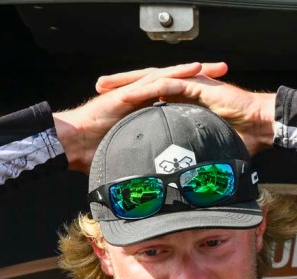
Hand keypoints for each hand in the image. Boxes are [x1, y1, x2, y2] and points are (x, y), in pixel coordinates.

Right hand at [53, 63, 230, 173]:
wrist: (71, 145)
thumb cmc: (91, 155)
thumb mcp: (126, 161)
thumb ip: (140, 169)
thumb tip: (151, 192)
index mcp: (142, 112)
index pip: (173, 101)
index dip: (195, 98)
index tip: (218, 99)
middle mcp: (140, 99)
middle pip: (176, 84)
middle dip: (202, 79)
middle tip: (225, 73)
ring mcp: (134, 93)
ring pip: (170, 77)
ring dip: (194, 71)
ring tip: (218, 69)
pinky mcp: (127, 93)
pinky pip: (155, 80)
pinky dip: (176, 74)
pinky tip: (194, 70)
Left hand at [94, 64, 276, 155]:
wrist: (261, 127)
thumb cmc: (238, 141)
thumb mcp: (203, 153)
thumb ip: (189, 164)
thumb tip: (177, 190)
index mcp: (181, 105)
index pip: (149, 100)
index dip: (129, 103)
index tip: (107, 109)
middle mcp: (183, 92)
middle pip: (145, 85)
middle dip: (121, 86)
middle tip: (99, 89)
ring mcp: (190, 87)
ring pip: (152, 79)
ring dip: (128, 82)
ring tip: (107, 86)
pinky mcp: (198, 86)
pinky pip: (169, 83)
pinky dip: (150, 86)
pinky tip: (131, 92)